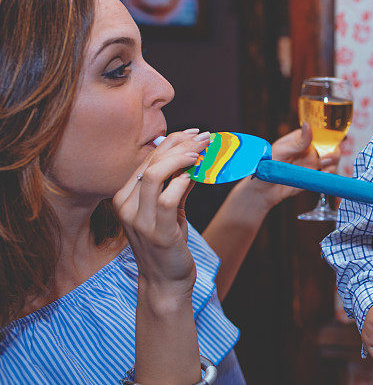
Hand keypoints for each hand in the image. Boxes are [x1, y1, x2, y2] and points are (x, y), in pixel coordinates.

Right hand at [113, 129, 210, 297]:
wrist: (165, 281)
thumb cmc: (167, 243)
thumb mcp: (169, 209)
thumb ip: (176, 184)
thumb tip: (193, 156)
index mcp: (124, 197)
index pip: (148, 159)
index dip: (171, 142)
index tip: (194, 133)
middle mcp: (126, 206)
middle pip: (152, 162)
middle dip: (181, 145)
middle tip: (205, 138)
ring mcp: (138, 219)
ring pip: (155, 174)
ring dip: (182, 158)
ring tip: (203, 152)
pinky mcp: (157, 232)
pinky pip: (168, 198)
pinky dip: (183, 182)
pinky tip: (197, 175)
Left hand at [237, 124, 339, 209]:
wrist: (264, 189)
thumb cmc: (267, 166)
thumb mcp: (282, 151)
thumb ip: (298, 142)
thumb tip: (308, 125)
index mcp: (301, 137)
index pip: (320, 131)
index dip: (330, 135)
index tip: (330, 142)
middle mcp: (310, 148)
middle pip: (331, 145)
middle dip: (333, 151)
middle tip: (325, 159)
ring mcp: (313, 161)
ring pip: (332, 158)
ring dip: (332, 162)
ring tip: (322, 167)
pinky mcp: (315, 174)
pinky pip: (329, 172)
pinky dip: (330, 173)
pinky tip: (322, 174)